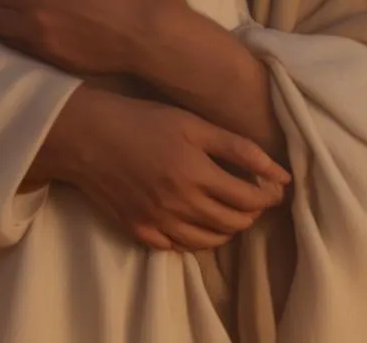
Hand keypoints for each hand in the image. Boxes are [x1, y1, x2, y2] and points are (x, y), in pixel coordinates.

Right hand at [50, 86, 290, 250]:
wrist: (86, 134)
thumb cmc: (141, 119)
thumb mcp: (191, 123)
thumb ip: (238, 148)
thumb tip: (281, 174)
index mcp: (196, 173)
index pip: (249, 199)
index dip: (269, 195)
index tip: (275, 187)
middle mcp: (179, 204)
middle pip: (233, 223)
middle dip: (252, 213)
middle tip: (254, 197)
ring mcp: (158, 222)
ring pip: (209, 241)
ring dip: (227, 229)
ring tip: (230, 210)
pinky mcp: (138, 230)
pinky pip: (177, 247)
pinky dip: (194, 238)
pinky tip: (195, 220)